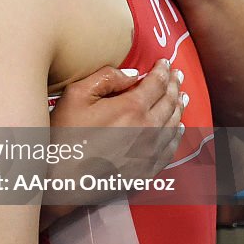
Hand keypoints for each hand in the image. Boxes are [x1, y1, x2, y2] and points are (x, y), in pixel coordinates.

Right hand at [48, 59, 186, 189]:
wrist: (61, 181)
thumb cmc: (64, 136)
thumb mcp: (76, 95)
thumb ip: (106, 78)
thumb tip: (133, 74)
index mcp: (131, 108)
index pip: (157, 83)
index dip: (163, 70)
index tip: (165, 62)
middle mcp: (147, 129)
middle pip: (169, 101)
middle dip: (174, 85)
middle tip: (177, 74)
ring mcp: (149, 152)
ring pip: (173, 124)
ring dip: (179, 107)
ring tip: (182, 96)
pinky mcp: (146, 170)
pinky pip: (170, 148)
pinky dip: (177, 134)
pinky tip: (178, 127)